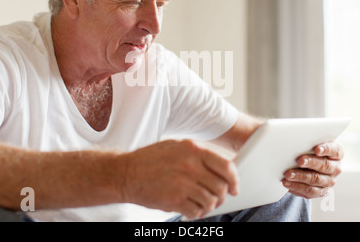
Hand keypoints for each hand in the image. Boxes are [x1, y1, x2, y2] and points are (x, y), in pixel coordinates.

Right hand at [120, 139, 238, 218]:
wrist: (125, 173)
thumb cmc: (150, 159)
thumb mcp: (176, 146)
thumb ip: (198, 154)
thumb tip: (221, 167)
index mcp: (193, 149)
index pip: (226, 166)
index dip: (234, 180)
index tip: (234, 187)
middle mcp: (190, 166)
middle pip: (221, 187)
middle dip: (222, 196)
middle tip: (217, 198)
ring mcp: (182, 183)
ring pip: (211, 201)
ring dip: (209, 206)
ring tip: (201, 204)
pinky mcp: (174, 200)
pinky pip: (197, 211)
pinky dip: (197, 213)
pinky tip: (191, 209)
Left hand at [282, 142, 343, 198]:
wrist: (309, 166)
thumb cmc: (309, 150)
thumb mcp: (311, 144)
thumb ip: (308, 142)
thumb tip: (291, 138)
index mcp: (336, 153)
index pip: (335, 150)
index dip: (326, 150)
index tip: (317, 149)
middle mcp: (335, 168)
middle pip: (325, 166)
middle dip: (311, 163)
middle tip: (299, 161)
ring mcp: (329, 181)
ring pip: (316, 180)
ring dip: (301, 177)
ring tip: (288, 175)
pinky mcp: (321, 191)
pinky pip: (310, 191)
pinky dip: (297, 187)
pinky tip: (287, 184)